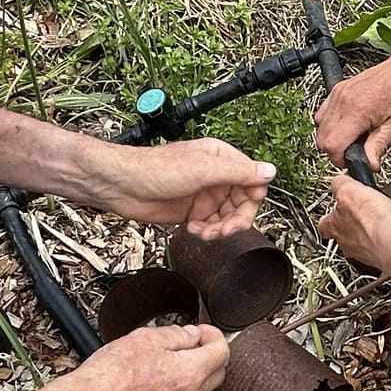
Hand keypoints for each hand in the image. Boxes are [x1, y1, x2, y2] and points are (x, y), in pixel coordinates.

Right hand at [47, 324, 230, 390]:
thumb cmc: (112, 373)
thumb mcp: (147, 338)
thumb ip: (177, 335)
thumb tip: (191, 334)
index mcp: (191, 373)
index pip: (222, 352)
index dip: (213, 334)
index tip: (201, 329)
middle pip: (217, 373)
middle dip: (210, 353)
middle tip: (191, 340)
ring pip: (199, 387)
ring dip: (194, 369)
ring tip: (169, 354)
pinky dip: (178, 384)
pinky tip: (155, 373)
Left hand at [88, 139, 275, 234]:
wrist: (120, 186)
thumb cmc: (153, 169)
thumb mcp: (202, 169)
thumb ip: (238, 172)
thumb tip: (269, 171)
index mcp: (221, 158)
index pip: (252, 179)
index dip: (253, 197)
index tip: (245, 209)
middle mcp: (214, 175)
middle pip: (243, 202)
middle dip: (237, 218)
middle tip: (225, 229)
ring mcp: (203, 194)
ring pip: (227, 217)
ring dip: (221, 228)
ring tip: (207, 232)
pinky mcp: (191, 211)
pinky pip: (211, 225)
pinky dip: (207, 232)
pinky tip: (194, 230)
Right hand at [316, 49, 390, 167]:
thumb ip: (378, 147)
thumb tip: (369, 165)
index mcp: (357, 111)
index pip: (332, 145)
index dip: (340, 159)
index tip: (352, 161)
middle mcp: (343, 100)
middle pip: (322, 138)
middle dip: (335, 150)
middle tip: (355, 152)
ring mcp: (338, 93)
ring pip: (319, 126)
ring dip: (332, 137)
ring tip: (354, 137)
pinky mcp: (338, 89)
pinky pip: (323, 112)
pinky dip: (330, 123)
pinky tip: (349, 125)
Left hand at [318, 174, 390, 283]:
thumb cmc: (372, 220)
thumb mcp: (348, 190)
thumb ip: (339, 184)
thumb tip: (339, 181)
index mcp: (333, 227)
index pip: (323, 223)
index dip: (330, 213)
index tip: (338, 204)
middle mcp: (346, 243)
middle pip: (342, 233)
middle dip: (351, 223)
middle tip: (361, 211)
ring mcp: (364, 252)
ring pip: (361, 241)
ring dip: (369, 231)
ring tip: (380, 218)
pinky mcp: (382, 255)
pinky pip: (381, 245)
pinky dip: (385, 237)